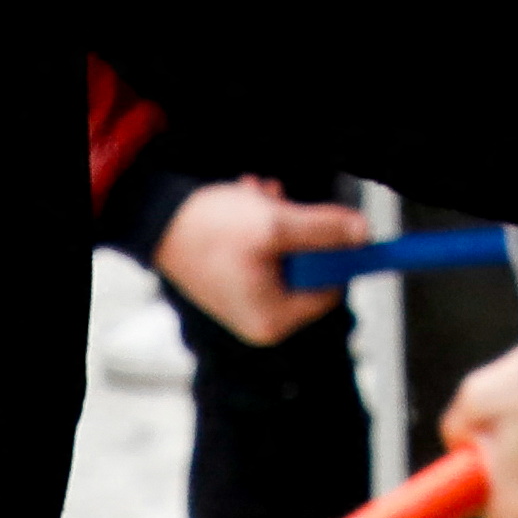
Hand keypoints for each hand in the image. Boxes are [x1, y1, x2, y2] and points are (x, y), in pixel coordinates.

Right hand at [152, 176, 367, 347]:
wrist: (154, 217)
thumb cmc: (207, 230)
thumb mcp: (274, 224)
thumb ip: (323, 230)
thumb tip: (363, 235)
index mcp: (273, 320)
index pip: (331, 288)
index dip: (334, 251)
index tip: (332, 219)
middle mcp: (261, 316)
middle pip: (309, 266)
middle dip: (297, 227)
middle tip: (277, 202)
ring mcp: (247, 296)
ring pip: (288, 248)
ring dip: (279, 216)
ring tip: (254, 197)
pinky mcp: (236, 276)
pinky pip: (266, 246)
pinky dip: (262, 219)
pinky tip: (243, 202)